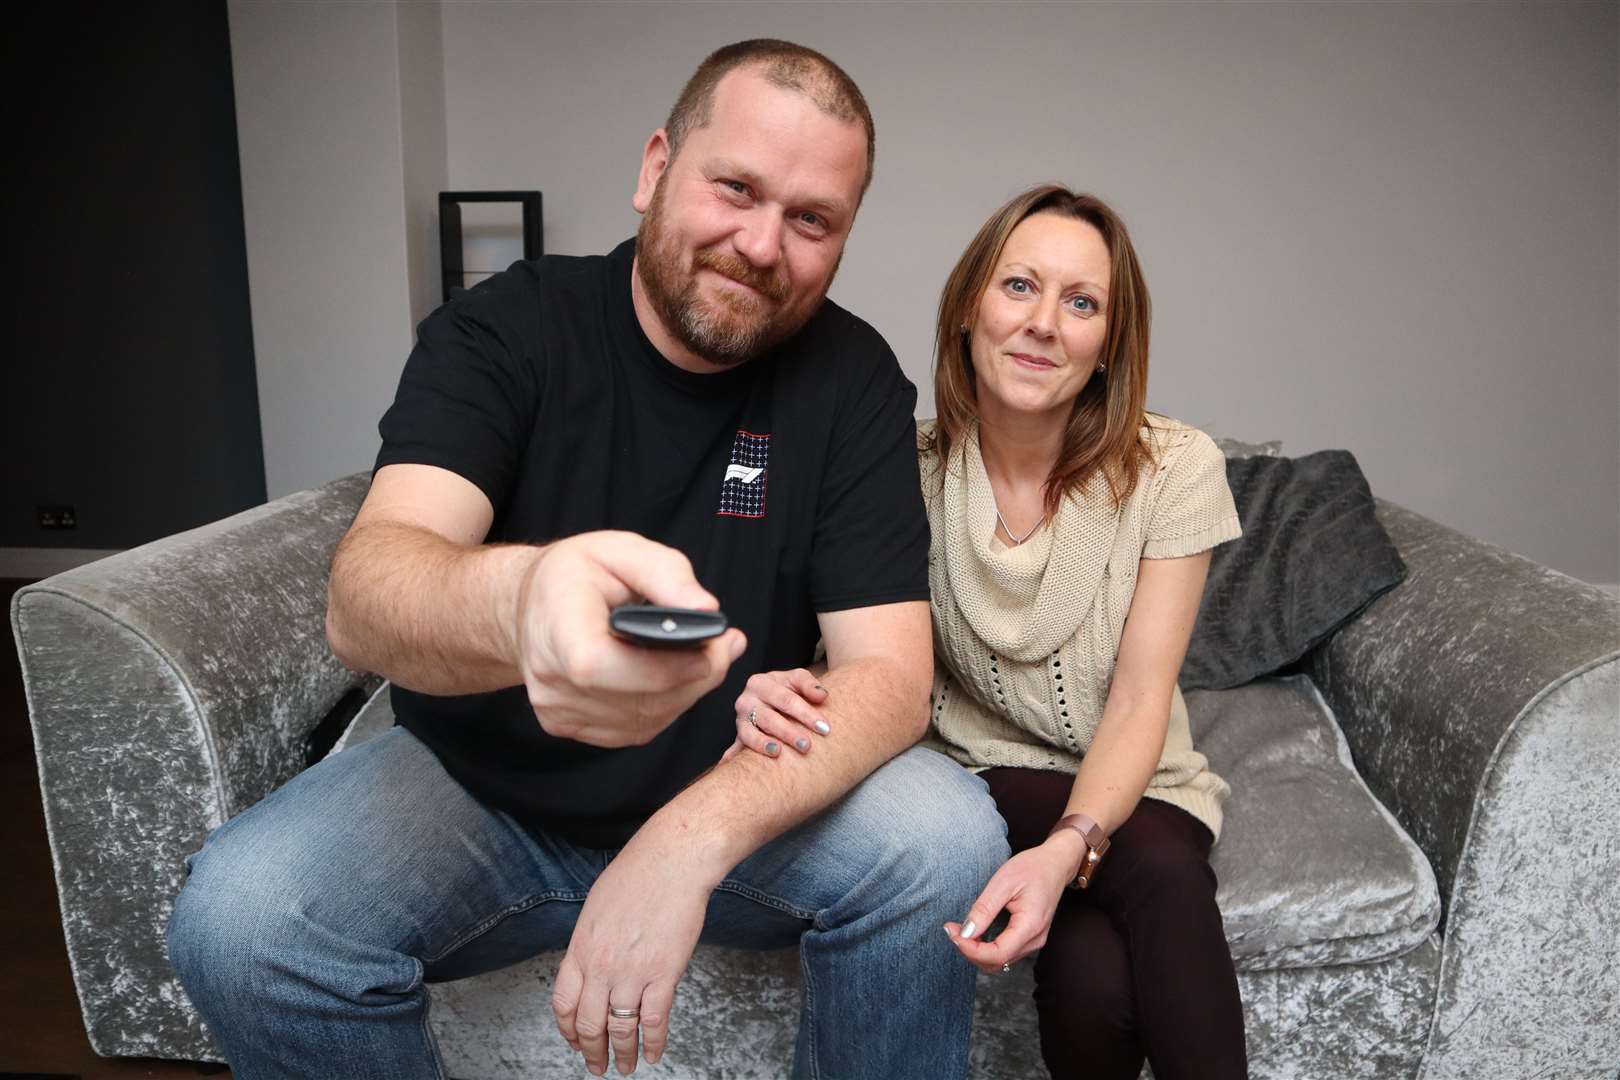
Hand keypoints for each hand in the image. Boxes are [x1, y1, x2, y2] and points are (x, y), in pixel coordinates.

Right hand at [512, 531, 746, 746]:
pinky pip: (635, 727)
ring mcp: (557, 709)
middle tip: (727, 645)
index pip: (600, 666)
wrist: (531, 605)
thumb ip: (666, 573)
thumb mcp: (620, 549)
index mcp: (555, 626)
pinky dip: (665, 705)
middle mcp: (549, 677)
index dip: (662, 668)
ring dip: (686, 692)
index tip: (710, 650)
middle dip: (695, 677)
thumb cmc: (577, 573)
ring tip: (705, 655)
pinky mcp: (568, 726)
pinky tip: (671, 675)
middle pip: (637, 699)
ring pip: (645, 719)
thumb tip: (707, 609)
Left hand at [551, 842, 708, 1075]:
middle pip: (588, 1024)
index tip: (574, 1041)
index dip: (567, 1029)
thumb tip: (590, 963)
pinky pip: (653, 1021)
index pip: (563, 1003)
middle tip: (596, 1065)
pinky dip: (652, 1043)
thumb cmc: (637, 874)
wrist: (672, 861)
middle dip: (591, 1052)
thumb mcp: (596, 908)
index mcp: (581, 949)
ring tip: (624, 1067)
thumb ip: (590, 941)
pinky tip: (653, 1054)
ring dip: (621, 1054)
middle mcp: (601, 966)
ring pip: (620, 1029)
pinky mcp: (664, 975)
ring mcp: (632, 973)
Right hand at [721, 669, 830, 760]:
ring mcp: (740, 720)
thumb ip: (809, 684)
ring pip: (749, 734)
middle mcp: (746, 701)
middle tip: (807, 746)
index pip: (786, 699)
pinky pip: (736, 748)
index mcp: (760, 683)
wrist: (770, 696)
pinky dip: (732, 757)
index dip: (806, 713)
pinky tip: (730, 765)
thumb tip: (822, 696)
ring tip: (778, 752)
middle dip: (788, 733)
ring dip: (763, 744)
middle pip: (769, 718)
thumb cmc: (786, 688)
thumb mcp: (796, 679)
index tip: (824, 728)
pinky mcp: (738, 737)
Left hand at [943, 834, 1081, 973]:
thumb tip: (965, 933)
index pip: (997, 955)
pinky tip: (975, 931)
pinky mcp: (1029, 938)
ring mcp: (1033, 941)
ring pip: (999, 961)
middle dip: (970, 951)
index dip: (970, 949)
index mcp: (1030, 926)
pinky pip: (1005, 952)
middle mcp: (1034, 940)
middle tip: (952, 929)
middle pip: (996, 962)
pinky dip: (986, 947)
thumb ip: (984, 910)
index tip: (952, 932)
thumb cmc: (1032, 868)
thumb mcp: (1003, 883)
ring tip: (961, 929)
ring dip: (976, 951)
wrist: (1055, 864)